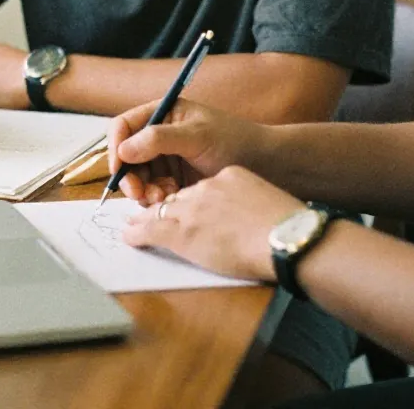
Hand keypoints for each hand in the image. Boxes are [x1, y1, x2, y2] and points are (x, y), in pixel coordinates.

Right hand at [108, 98, 268, 204]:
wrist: (264, 164)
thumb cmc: (235, 140)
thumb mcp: (198, 136)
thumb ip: (160, 139)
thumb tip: (124, 148)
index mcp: (163, 113)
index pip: (124, 126)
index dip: (115, 146)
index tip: (118, 168)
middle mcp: (159, 134)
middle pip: (125, 156)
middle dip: (130, 176)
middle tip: (140, 195)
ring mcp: (165, 158)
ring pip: (137, 177)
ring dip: (143, 190)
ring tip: (162, 197)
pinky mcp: (173, 180)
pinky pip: (151, 190)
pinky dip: (155, 198)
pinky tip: (171, 199)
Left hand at [123, 166, 303, 281]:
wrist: (283, 237)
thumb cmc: (283, 225)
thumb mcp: (262, 198)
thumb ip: (244, 198)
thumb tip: (241, 213)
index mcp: (229, 177)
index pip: (200, 185)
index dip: (188, 197)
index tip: (184, 204)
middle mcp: (207, 188)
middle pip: (177, 194)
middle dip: (162, 204)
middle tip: (150, 211)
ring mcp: (193, 208)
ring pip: (160, 209)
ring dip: (146, 216)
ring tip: (135, 223)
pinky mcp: (182, 230)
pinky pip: (150, 228)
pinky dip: (137, 231)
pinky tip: (129, 235)